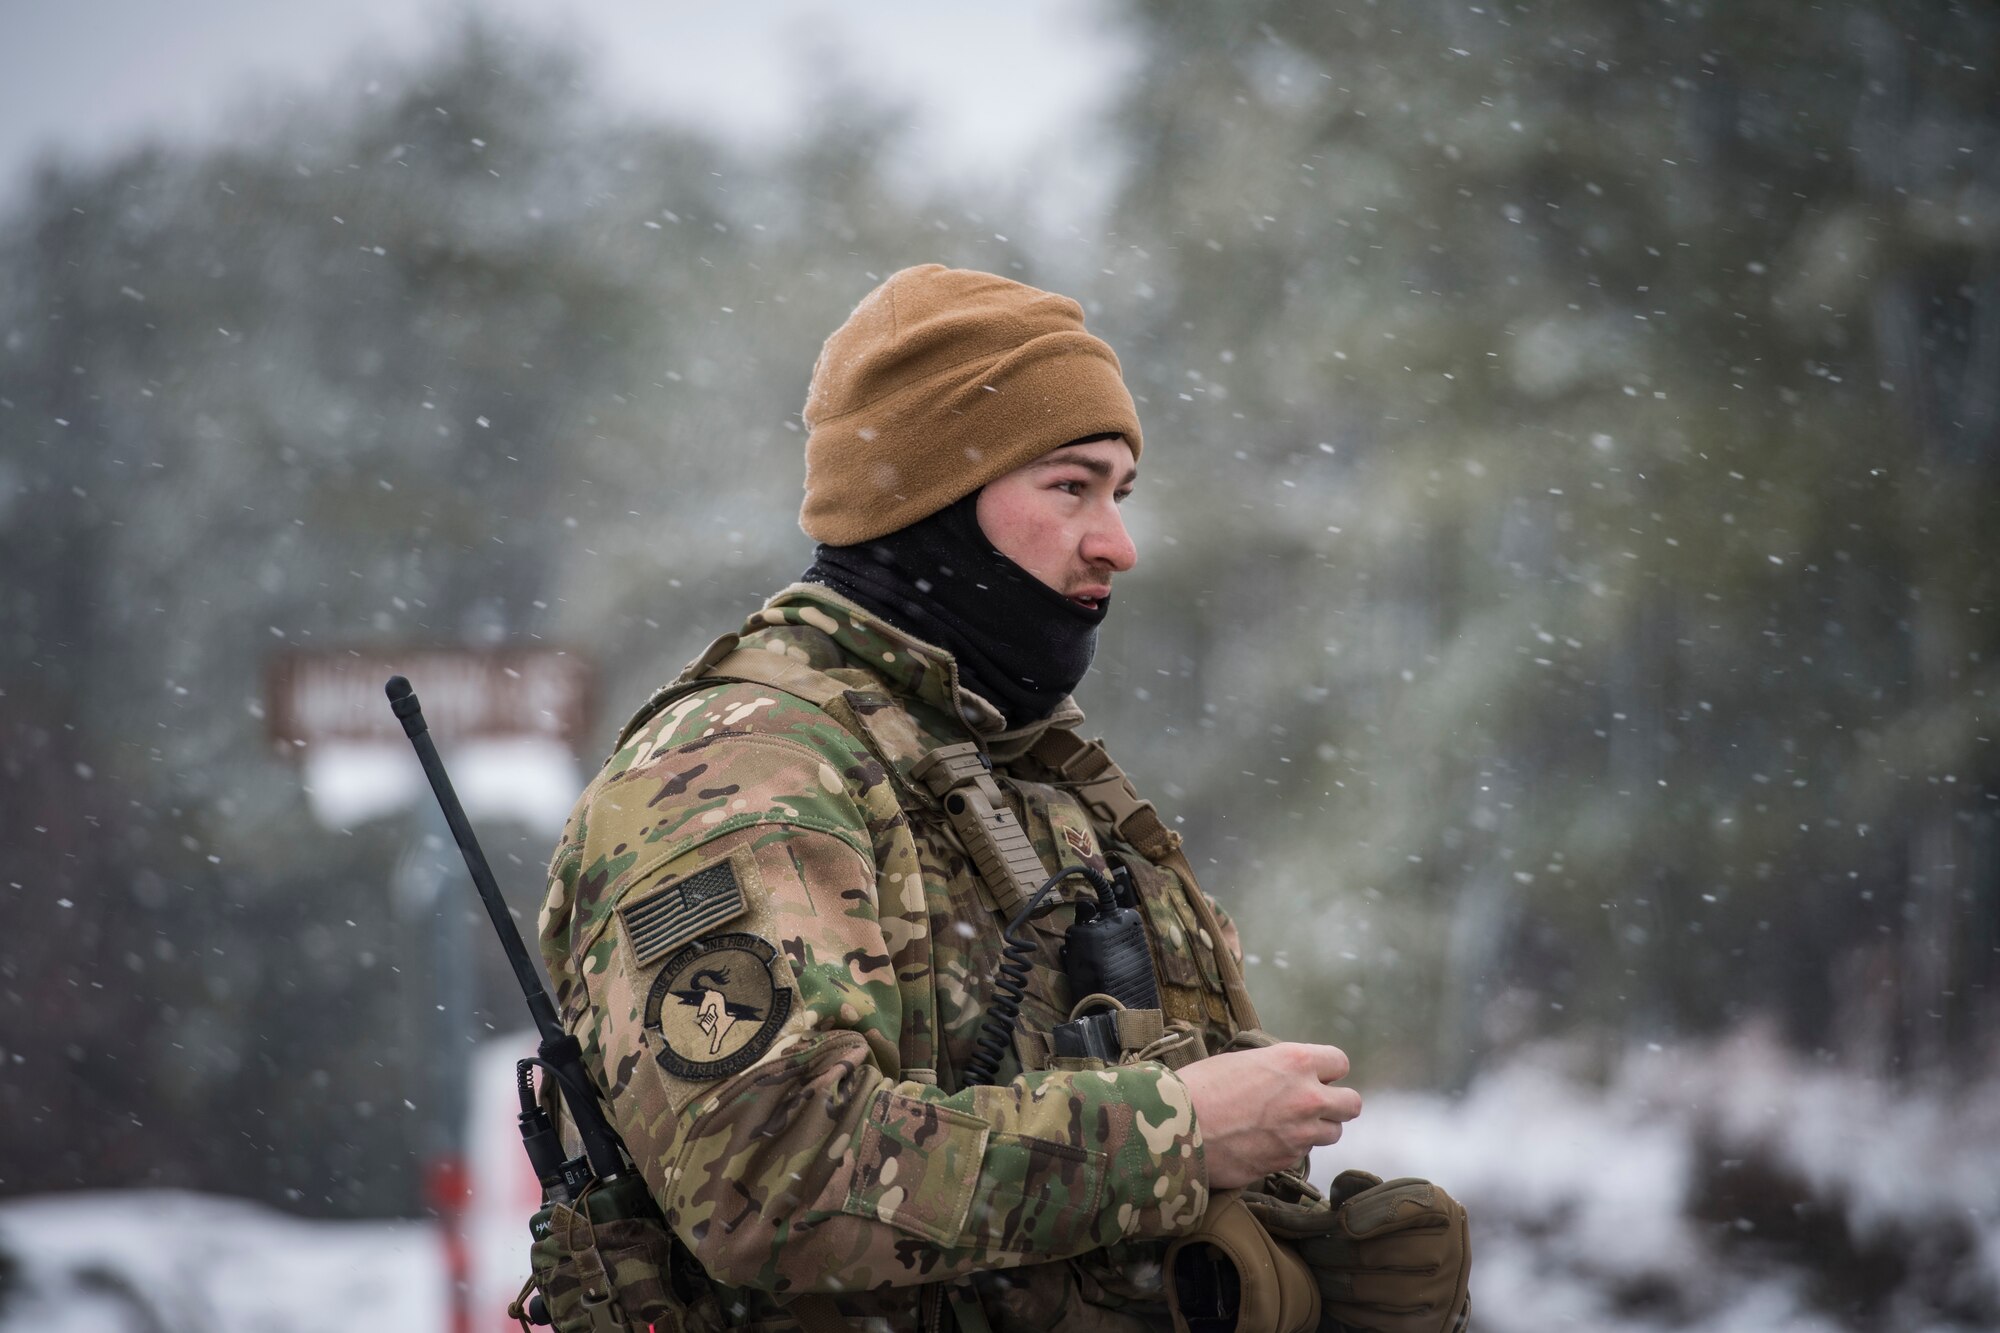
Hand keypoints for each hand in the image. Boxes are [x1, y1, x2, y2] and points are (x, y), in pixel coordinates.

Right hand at [1177, 1043, 1360, 1189]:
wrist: (1176, 1129)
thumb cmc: (1200, 1085)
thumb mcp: (1242, 1060)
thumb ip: (1276, 1068)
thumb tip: (1286, 1077)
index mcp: (1295, 1063)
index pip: (1340, 1062)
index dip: (1328, 1070)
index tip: (1315, 1076)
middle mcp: (1307, 1098)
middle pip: (1351, 1103)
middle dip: (1335, 1104)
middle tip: (1311, 1104)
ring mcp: (1300, 1135)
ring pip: (1332, 1133)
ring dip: (1315, 1129)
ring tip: (1285, 1125)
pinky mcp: (1286, 1162)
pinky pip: (1302, 1154)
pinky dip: (1289, 1149)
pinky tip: (1263, 1142)